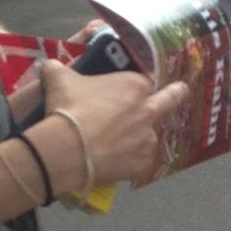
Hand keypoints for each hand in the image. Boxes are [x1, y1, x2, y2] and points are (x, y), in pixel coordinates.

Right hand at [38, 59, 188, 188]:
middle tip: (181, 90)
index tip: (129, 92)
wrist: (69, 148)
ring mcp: (148, 139)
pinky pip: (141, 162)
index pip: (143, 82)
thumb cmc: (68, 108)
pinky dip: (131, 162)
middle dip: (175, 94)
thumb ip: (57, 69)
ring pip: (149, 136)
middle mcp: (148, 111)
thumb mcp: (59, 79)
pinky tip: (115, 163)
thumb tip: (49, 65)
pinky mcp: (143, 164)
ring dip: (139, 138)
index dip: (135, 87)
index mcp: (134, 85)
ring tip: (118, 145)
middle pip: (167, 101)